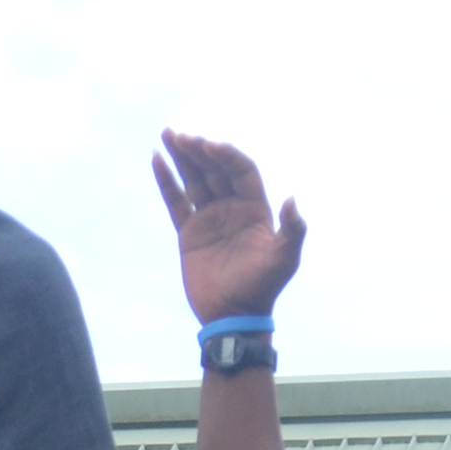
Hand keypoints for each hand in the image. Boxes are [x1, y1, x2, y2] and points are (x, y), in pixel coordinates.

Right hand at [152, 131, 306, 324]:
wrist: (234, 315)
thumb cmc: (262, 288)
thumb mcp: (284, 260)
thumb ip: (293, 231)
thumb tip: (292, 199)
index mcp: (256, 209)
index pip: (241, 171)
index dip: (226, 156)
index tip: (209, 145)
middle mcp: (233, 207)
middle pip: (215, 169)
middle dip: (200, 151)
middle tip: (182, 135)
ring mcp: (210, 218)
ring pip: (194, 179)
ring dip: (182, 157)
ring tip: (168, 134)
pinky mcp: (189, 232)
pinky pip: (176, 201)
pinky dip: (166, 181)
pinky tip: (157, 159)